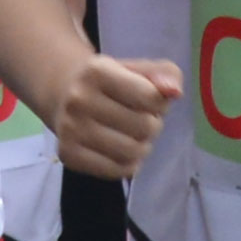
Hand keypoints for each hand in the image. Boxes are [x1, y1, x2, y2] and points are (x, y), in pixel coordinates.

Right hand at [34, 49, 180, 182]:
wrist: (65, 97)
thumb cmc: (111, 82)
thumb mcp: (138, 70)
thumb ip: (165, 74)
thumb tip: (174, 92)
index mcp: (96, 71)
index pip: (152, 98)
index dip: (160, 103)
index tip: (148, 100)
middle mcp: (78, 99)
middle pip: (145, 127)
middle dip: (152, 125)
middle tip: (139, 119)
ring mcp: (70, 129)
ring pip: (133, 152)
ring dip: (142, 146)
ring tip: (132, 135)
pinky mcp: (68, 154)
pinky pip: (117, 171)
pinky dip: (127, 164)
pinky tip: (119, 150)